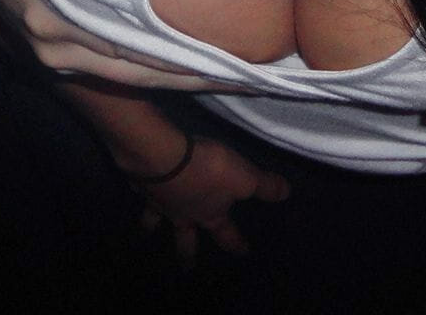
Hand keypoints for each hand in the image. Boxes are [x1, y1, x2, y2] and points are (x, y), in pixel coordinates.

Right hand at [0, 0, 249, 91]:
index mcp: (48, 20)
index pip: (130, 47)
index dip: (181, 58)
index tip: (231, 62)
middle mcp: (56, 47)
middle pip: (140, 70)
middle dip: (195, 77)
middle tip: (253, 79)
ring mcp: (58, 55)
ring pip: (132, 75)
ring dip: (180, 78)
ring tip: (235, 77)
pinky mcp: (61, 54)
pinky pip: (117, 68)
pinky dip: (155, 70)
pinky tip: (189, 67)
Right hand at [131, 136, 289, 263]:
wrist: (162, 156)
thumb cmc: (207, 170)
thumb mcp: (244, 177)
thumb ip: (264, 186)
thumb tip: (287, 194)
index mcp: (209, 216)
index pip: (226, 235)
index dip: (236, 244)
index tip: (242, 254)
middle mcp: (182, 215)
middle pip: (184, 240)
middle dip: (186, 254)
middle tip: (185, 269)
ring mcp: (158, 202)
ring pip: (154, 221)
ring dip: (151, 228)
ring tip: (147, 234)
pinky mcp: (140, 184)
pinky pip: (141, 193)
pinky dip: (140, 193)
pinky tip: (138, 189)